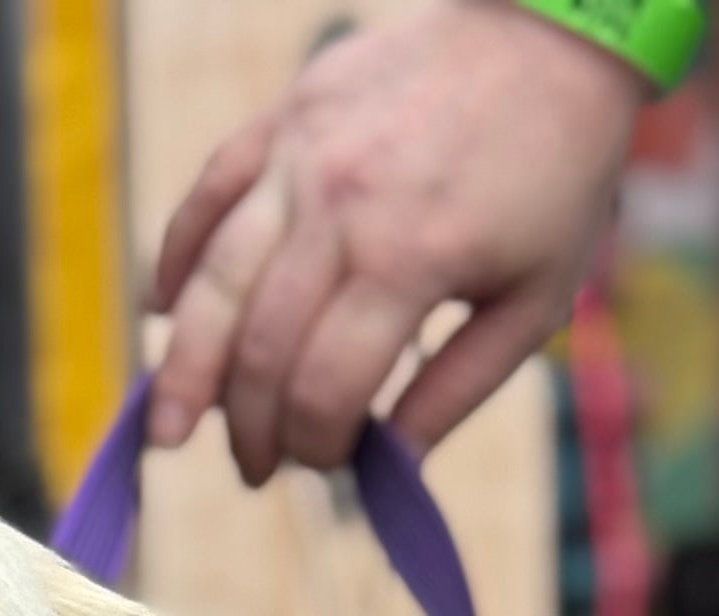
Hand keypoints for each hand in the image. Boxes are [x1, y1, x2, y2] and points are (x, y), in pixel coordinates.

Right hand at [148, 0, 645, 484]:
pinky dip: (177, 256)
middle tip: (254, 469)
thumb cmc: (555, 171)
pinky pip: (209, 194)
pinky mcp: (286, 115)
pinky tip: (163, 309)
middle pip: (259, 349)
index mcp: (410, 258)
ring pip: (214, 280)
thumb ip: (459, 388)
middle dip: (249, 427)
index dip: (316, 447)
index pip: (323, 389)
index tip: (328, 465)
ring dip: (183, 367)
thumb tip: (392, 465)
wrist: (551, 28)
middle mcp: (342, 206)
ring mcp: (303, 154)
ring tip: (165, 427)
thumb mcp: (536, 298)